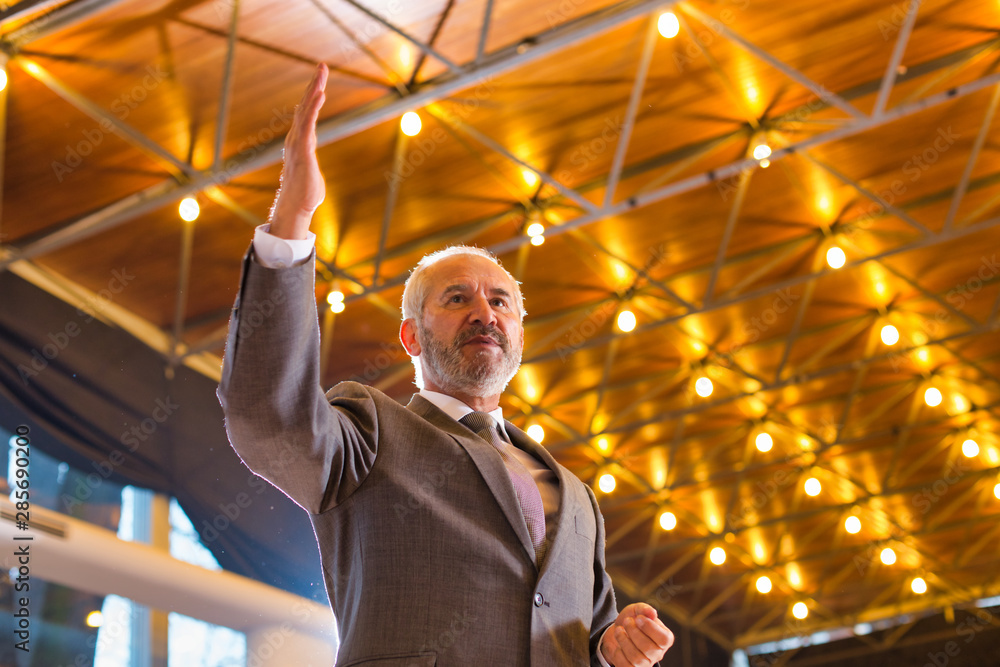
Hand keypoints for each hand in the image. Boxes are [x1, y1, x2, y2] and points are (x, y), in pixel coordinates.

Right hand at [269, 62, 328, 239]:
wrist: (297, 207)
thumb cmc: (305, 194)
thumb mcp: (310, 174)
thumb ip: (310, 168)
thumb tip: (308, 174)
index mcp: (300, 141)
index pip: (306, 113)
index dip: (312, 95)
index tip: (319, 79)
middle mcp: (296, 138)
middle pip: (305, 105)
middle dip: (313, 84)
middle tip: (322, 65)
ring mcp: (298, 142)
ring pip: (305, 110)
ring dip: (313, 89)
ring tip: (321, 72)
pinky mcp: (302, 148)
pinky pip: (307, 123)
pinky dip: (313, 107)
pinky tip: (320, 93)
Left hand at [600, 603, 673, 666]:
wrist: (617, 631)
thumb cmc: (632, 621)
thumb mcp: (637, 610)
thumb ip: (644, 609)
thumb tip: (652, 613)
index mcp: (664, 638)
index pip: (664, 639)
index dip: (650, 628)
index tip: (638, 618)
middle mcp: (657, 654)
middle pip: (649, 648)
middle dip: (634, 632)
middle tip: (627, 621)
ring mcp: (645, 664)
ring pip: (637, 658)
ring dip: (624, 640)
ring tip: (619, 630)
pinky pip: (625, 665)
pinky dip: (617, 652)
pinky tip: (617, 644)